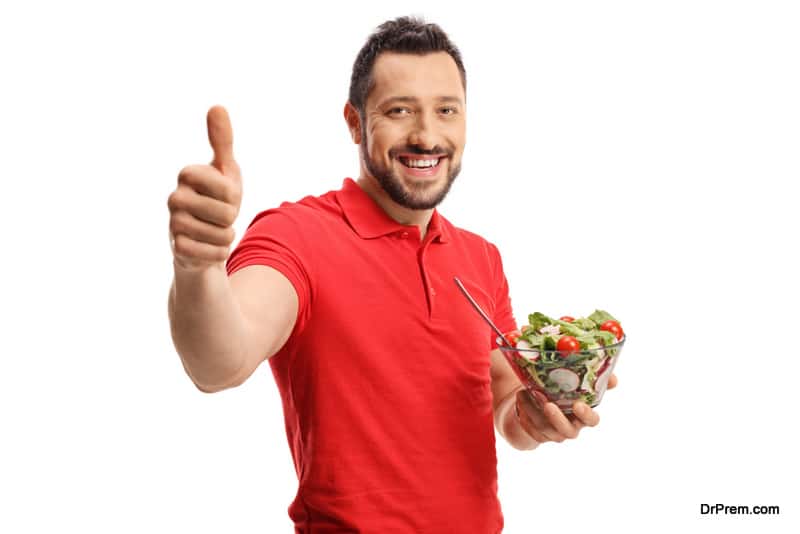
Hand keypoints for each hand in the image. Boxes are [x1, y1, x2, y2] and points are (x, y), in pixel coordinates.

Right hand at [168, 106, 242, 270]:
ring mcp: (173, 224)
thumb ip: (222, 140)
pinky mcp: (177, 248)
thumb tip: (217, 106)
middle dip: (232, 218)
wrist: (205, 239)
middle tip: (220, 216)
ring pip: (221, 235)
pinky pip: (214, 253)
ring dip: (227, 237)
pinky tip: (209, 248)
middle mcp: (175, 197)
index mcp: (188, 174)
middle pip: (227, 213)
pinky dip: (219, 253)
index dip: (234, 195)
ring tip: (215, 231)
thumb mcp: (226, 170)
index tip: (225, 195)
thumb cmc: (218, 200)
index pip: (228, 188)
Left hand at [514, 374, 617, 443]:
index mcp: (582, 414)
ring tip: (523, 393)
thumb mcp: (575, 379)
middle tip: (548, 404)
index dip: (587, 415)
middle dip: (558, 419)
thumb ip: (593, 376)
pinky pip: (530, 429)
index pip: (591, 421)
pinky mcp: (537, 434)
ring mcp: (552, 432)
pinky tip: (521, 398)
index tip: (578, 405)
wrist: (537, 400)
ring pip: (544, 428)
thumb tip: (613, 378)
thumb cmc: (560, 389)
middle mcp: (569, 426)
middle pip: (568, 432)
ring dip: (533, 410)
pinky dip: (524, 414)